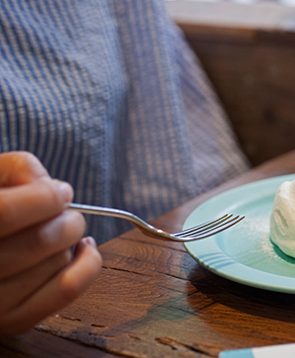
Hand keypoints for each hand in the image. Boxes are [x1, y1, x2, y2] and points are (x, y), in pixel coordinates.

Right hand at [0, 152, 101, 335]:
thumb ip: (19, 170)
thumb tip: (57, 191)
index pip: (6, 213)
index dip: (44, 197)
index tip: (60, 192)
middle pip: (40, 240)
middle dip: (67, 218)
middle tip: (65, 212)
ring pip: (57, 262)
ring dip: (71, 241)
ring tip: (58, 231)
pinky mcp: (12, 321)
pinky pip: (67, 290)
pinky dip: (88, 264)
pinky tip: (82, 249)